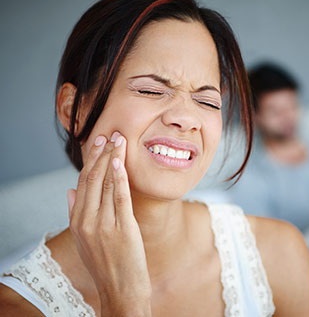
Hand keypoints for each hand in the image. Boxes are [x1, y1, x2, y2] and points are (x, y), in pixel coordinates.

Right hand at [67, 131, 151, 315]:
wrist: (120, 291)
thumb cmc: (106, 264)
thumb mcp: (84, 239)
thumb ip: (75, 213)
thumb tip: (69, 190)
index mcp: (77, 221)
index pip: (82, 182)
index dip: (91, 160)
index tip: (99, 142)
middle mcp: (86, 221)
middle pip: (92, 179)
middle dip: (102, 154)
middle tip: (112, 134)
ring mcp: (103, 225)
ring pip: (105, 184)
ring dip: (113, 159)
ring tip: (120, 140)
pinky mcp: (122, 228)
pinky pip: (119, 197)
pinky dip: (120, 178)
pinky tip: (121, 162)